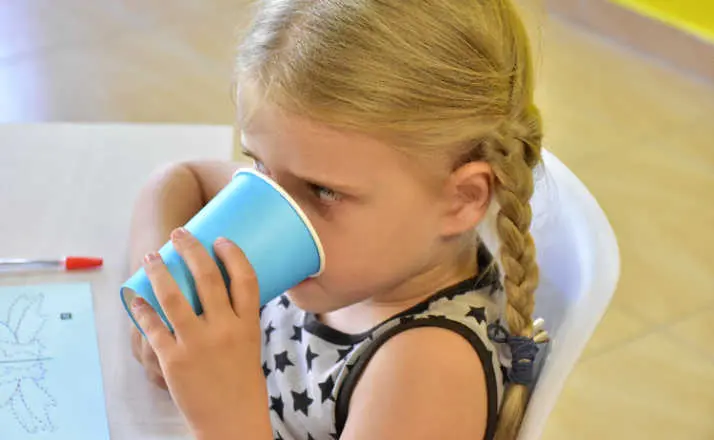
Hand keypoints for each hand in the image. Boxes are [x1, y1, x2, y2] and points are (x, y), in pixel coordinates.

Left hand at [130, 228, 271, 439]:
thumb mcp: (250, 346)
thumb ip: (236, 321)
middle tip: (180, 234)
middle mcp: (225, 330)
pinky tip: (135, 298)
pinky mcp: (174, 360)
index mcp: (248, 325)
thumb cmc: (243, 386)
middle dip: (191, 249)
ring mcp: (198, 345)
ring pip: (174, 297)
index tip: (220, 240)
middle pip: (209, 278)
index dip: (232, 254)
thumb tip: (218, 297)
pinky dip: (142, 309)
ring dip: (160, 271)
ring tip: (152, 257)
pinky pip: (153, 327)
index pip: (245, 278)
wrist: (232, 423)